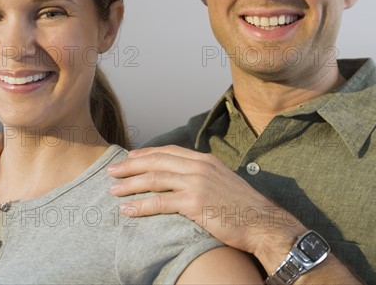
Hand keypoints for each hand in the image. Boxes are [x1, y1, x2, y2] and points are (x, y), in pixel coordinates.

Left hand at [107, 145, 303, 259]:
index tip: (130, 157)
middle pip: (156, 162)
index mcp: (204, 160)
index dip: (146, 154)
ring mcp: (196, 184)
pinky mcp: (195, 203)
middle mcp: (199, 167)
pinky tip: (128, 209)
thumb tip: (185, 177)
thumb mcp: (223, 181)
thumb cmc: (243, 207)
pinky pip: (160, 203)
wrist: (263, 223)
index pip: (168, 152)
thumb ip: (203, 175)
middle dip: (131, 166)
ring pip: (154, 180)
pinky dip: (141, 205)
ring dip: (130, 184)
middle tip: (112, 171)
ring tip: (113, 190)